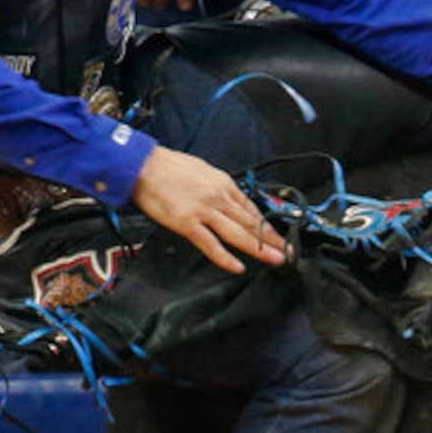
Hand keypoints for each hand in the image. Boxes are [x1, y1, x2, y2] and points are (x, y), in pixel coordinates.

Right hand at [131, 146, 288, 274]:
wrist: (142, 165)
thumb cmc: (168, 167)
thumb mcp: (202, 170)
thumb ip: (218, 187)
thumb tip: (230, 200)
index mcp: (223, 184)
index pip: (251, 208)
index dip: (268, 225)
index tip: (279, 236)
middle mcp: (218, 197)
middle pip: (251, 222)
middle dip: (273, 239)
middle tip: (289, 251)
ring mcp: (203, 211)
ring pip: (238, 233)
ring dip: (260, 248)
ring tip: (276, 259)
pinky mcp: (186, 223)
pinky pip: (210, 244)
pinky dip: (225, 257)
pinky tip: (238, 267)